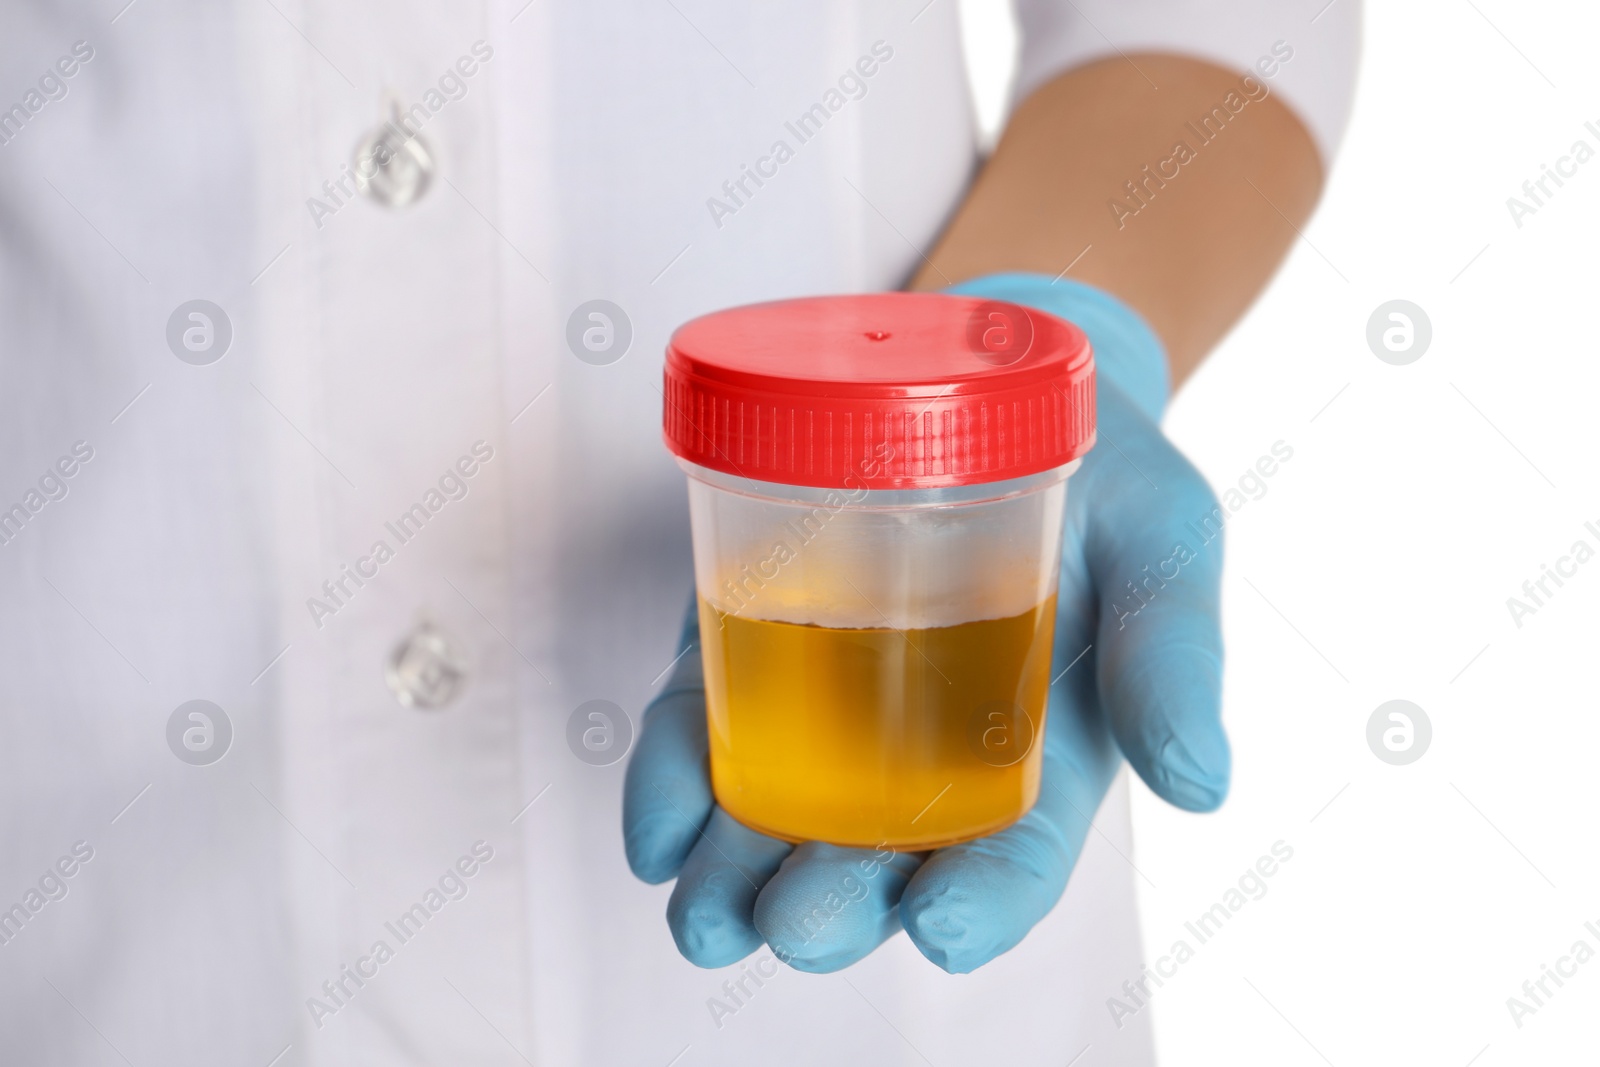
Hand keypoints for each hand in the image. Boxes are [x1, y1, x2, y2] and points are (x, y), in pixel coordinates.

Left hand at [623, 274, 1229, 972]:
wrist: (1004, 374)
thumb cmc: (1102, 475)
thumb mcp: (1164, 539)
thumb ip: (1173, 651)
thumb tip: (1200, 785)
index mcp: (1043, 759)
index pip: (1012, 859)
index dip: (979, 904)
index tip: (938, 922)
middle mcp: (931, 757)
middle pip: (879, 861)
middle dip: (834, 904)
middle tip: (798, 919)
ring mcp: (836, 707)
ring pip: (779, 821)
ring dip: (734, 878)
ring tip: (704, 913)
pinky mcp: (760, 645)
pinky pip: (707, 730)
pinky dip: (674, 785)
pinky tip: (656, 832)